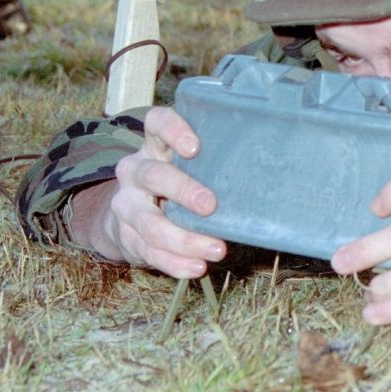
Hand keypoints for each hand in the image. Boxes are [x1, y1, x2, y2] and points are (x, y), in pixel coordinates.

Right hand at [66, 105, 224, 277]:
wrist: (128, 216)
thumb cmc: (175, 182)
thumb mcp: (186, 165)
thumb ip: (211, 162)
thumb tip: (263, 171)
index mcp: (153, 146)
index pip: (156, 123)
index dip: (172, 130)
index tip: (194, 147)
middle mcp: (134, 172)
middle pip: (153, 176)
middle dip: (183, 191)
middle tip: (210, 206)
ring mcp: (127, 206)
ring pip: (152, 224)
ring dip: (185, 240)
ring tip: (217, 250)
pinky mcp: (127, 237)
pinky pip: (150, 252)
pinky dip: (176, 263)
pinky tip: (197, 268)